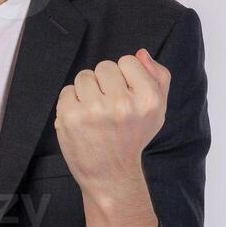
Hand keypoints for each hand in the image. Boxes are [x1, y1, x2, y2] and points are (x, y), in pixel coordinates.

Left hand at [55, 48, 170, 198]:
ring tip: (96, 112)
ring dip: (88, 91)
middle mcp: (123, 104)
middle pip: (105, 66)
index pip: (128, 61)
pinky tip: (83, 119)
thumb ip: (158, 77)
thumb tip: (140, 53)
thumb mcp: (157, 110)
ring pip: (84, 76)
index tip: (126, 96)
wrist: (110, 173)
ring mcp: (94, 111)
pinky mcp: (71, 117)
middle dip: (105, 83)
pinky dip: (72, 102)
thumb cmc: (133, 137)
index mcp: (148, 100)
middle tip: (110, 107)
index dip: (125, 76)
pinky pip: (67, 90)